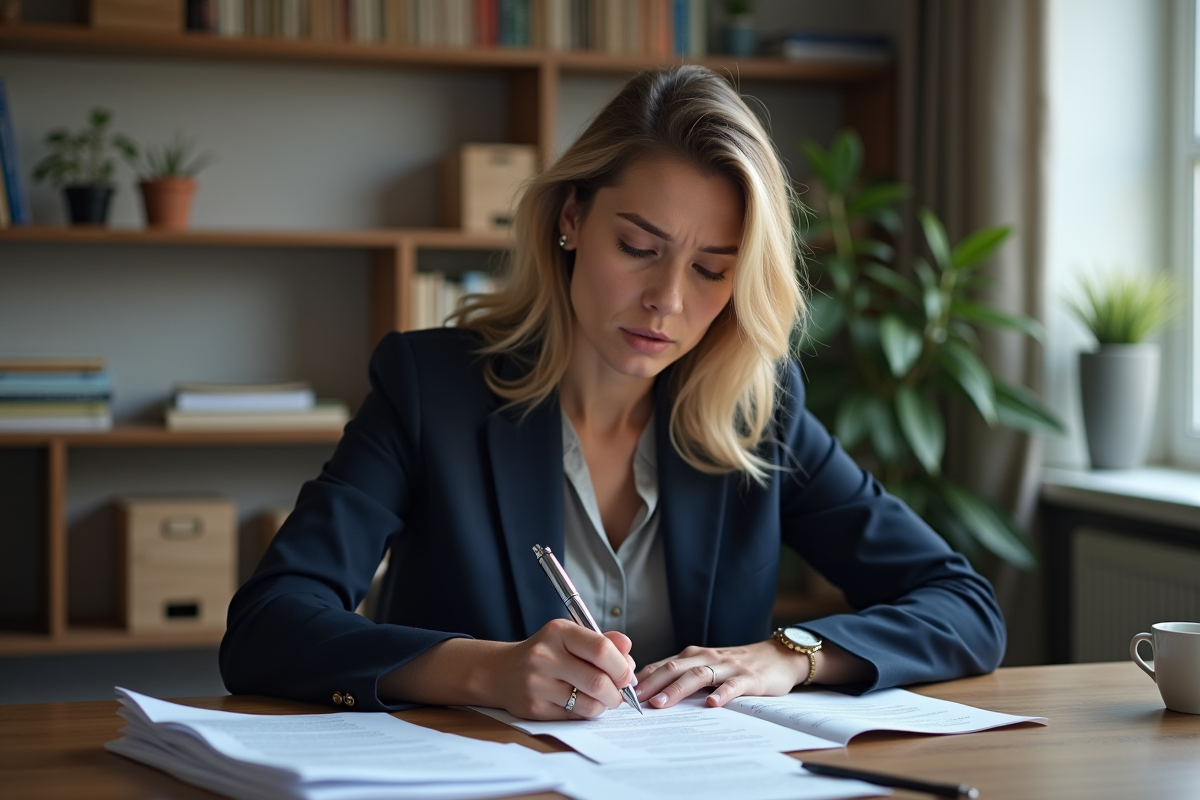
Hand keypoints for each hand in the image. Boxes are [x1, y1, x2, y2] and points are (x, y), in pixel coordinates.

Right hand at [487, 619, 636, 719]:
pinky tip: (581, 703)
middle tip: (619, 693)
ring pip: (588, 704)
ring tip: (601, 699)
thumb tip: (628, 651)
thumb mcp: (571, 637)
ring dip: (603, 705)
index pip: (601, 649)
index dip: (621, 666)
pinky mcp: (534, 707)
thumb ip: (602, 641)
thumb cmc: (546, 653)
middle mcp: (545, 656)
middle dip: (617, 692)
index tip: (627, 675)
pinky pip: (574, 716)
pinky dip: (586, 713)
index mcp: (558, 632)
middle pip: (598, 681)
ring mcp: (537, 683)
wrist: (503, 671)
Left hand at [634, 641, 807, 708]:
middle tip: (633, 699)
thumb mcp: (708, 666)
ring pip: (698, 675)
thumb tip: (651, 692)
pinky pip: (733, 686)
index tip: (622, 690)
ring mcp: (728, 667)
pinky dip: (722, 694)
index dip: (642, 677)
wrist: (778, 656)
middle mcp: (707, 657)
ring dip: (677, 689)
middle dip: (652, 683)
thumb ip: (684, 675)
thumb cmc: (737, 666)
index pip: (663, 664)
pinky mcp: (749, 678)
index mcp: (694, 655)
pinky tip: (712, 704)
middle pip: (675, 668)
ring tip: (661, 703)